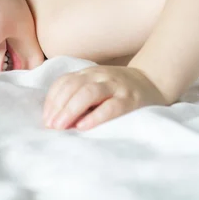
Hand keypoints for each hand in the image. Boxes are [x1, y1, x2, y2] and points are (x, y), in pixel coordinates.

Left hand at [43, 65, 167, 130]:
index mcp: (88, 73)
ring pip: (89, 93)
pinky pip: (110, 107)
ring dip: (71, 110)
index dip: (52, 100)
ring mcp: (115, 86)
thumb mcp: (95, 86)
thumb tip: (55, 118)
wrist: (152, 81)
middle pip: (73, 87)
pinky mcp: (130, 100)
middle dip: (58, 107)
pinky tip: (83, 126)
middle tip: (51, 126)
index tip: (46, 118)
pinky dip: (95, 117)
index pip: (64, 82)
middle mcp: (99, 76)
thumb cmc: (117, 90)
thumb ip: (78, 95)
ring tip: (61, 126)